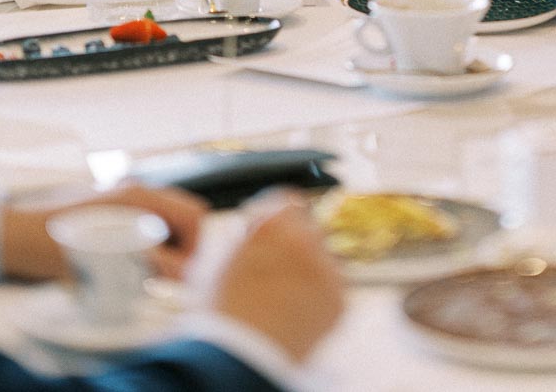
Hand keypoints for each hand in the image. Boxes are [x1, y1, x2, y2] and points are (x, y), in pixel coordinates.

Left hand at [0, 183, 207, 282]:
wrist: (21, 237)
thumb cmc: (62, 250)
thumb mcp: (113, 263)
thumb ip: (155, 266)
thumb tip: (186, 274)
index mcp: (142, 197)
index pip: (194, 215)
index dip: (195, 248)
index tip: (180, 275)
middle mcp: (138, 189)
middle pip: (185, 213)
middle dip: (184, 245)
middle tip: (167, 274)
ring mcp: (125, 195)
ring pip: (167, 217)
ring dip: (167, 243)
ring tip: (147, 269)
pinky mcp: (113, 205)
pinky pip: (148, 219)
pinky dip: (149, 239)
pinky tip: (129, 258)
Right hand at [213, 193, 343, 362]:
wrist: (242, 357)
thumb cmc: (222, 313)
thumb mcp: (216, 262)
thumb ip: (235, 240)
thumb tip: (241, 234)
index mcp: (273, 221)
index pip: (285, 199)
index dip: (275, 214)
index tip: (269, 227)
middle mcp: (306, 237)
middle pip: (308, 226)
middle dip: (294, 240)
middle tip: (277, 264)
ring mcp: (327, 267)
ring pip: (323, 256)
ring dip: (308, 267)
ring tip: (284, 293)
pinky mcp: (339, 297)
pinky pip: (333, 286)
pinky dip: (319, 295)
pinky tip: (296, 309)